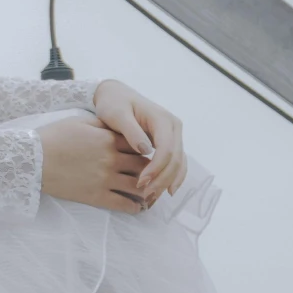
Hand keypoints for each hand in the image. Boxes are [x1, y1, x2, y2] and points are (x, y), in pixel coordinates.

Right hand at [36, 114, 147, 212]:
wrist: (33, 159)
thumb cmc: (53, 137)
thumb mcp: (80, 123)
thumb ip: (102, 126)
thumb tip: (117, 128)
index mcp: (108, 139)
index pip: (138, 145)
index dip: (146, 150)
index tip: (149, 154)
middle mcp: (111, 159)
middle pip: (143, 166)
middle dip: (151, 170)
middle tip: (155, 175)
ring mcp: (105, 179)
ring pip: (138, 187)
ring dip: (147, 191)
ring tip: (150, 194)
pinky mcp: (96, 196)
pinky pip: (123, 204)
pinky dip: (134, 207)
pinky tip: (138, 207)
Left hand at [90, 78, 186, 205]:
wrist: (116, 95)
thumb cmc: (114, 103)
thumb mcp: (117, 114)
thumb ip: (131, 131)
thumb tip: (146, 150)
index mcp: (162, 120)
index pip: (166, 150)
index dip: (156, 169)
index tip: (141, 183)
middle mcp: (173, 127)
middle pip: (175, 159)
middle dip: (162, 180)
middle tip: (146, 196)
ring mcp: (173, 135)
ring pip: (179, 163)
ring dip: (168, 182)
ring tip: (152, 198)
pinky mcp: (169, 142)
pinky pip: (176, 162)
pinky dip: (172, 177)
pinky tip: (164, 191)